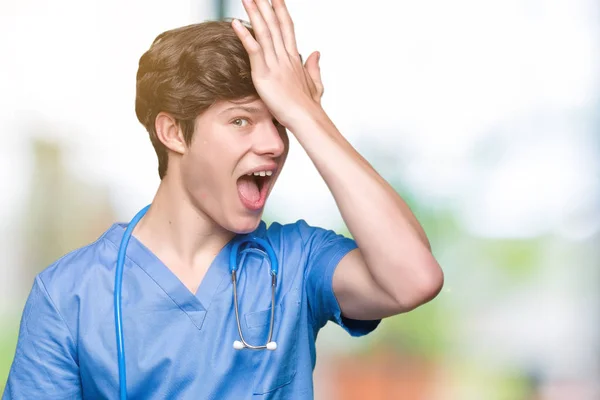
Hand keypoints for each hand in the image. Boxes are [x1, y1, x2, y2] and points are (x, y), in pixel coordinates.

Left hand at [232, 0, 323, 128]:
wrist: (306, 118)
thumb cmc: (309, 106)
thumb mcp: (315, 83)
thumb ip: (313, 66)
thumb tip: (316, 52)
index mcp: (294, 58)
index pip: (287, 28)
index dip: (281, 11)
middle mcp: (285, 57)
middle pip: (275, 24)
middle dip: (267, 5)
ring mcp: (275, 64)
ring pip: (264, 32)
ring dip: (255, 13)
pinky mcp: (264, 74)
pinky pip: (253, 50)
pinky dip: (244, 36)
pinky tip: (234, 23)